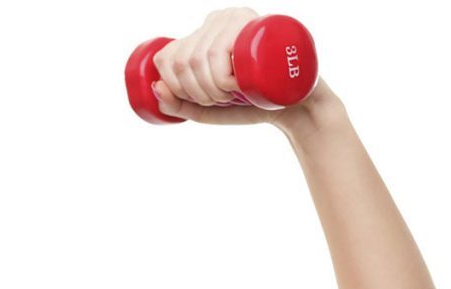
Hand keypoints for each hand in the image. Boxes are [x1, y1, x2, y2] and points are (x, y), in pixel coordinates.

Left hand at [151, 7, 333, 126]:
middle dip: (196, 93)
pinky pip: (220, 51)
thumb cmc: (250, 104)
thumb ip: (178, 104)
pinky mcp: (258, 25)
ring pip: (199, 57)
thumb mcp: (207, 109)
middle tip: (221, 100)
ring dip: (210, 89)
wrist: (296, 107)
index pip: (168, 56)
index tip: (199, 100)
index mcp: (202, 33)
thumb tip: (155, 88)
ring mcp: (239, 18)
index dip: (174, 86)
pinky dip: (221, 79)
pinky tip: (236, 86)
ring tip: (232, 94)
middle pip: (183, 59)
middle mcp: (219, 19)